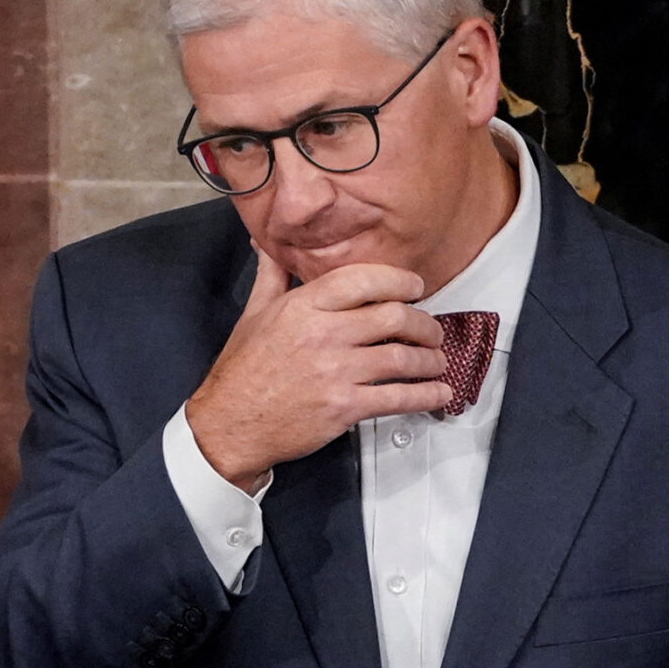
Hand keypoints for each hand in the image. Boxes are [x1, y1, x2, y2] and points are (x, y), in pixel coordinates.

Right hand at [184, 248, 450, 490]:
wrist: (230, 424)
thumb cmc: (242, 371)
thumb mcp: (254, 313)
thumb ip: (273, 276)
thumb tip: (267, 243)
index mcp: (303, 307)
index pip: (364, 280)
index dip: (400, 281)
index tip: (416, 288)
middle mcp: (322, 335)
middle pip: (394, 318)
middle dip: (424, 324)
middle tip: (432, 330)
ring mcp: (335, 372)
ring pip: (403, 358)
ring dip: (430, 360)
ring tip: (437, 361)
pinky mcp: (344, 407)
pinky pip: (398, 398)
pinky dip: (426, 395)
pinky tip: (438, 392)